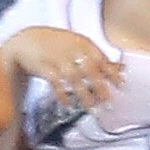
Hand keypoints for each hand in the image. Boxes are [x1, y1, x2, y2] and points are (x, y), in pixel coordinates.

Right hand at [5, 26, 120, 115]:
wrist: (28, 40)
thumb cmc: (57, 45)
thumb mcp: (79, 46)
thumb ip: (98, 58)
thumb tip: (121, 68)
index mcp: (83, 43)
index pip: (101, 59)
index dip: (112, 72)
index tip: (121, 85)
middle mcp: (72, 50)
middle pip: (89, 69)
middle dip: (100, 86)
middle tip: (109, 102)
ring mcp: (58, 59)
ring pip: (74, 79)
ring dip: (84, 95)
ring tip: (93, 109)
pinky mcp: (44, 68)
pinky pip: (56, 83)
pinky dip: (63, 95)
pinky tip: (69, 105)